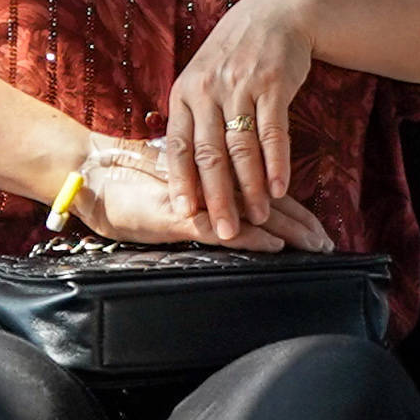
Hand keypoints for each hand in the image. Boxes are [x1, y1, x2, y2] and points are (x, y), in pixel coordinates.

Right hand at [76, 148, 332, 251]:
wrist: (92, 173)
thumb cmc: (129, 184)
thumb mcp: (172, 193)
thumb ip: (200, 196)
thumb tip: (232, 213)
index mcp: (214, 178)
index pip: (260, 193)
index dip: (291, 209)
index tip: (318, 227)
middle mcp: (212, 186)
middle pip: (266, 205)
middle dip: (300, 224)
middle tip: (327, 242)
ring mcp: (198, 201)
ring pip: (252, 216)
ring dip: (287, 231)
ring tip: (314, 245)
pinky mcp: (179, 219)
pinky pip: (222, 229)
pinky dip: (250, 238)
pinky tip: (273, 246)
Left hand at [164, 0, 321, 240]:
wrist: (275, 14)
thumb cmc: (236, 54)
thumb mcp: (203, 78)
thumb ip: (192, 117)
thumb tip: (182, 167)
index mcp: (184, 93)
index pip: (176, 146)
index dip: (181, 182)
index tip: (186, 214)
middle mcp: (207, 90)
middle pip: (209, 154)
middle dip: (216, 197)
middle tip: (224, 231)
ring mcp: (240, 86)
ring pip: (242, 148)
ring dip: (251, 188)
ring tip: (257, 217)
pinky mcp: (272, 84)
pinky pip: (273, 133)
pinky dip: (277, 164)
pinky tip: (280, 189)